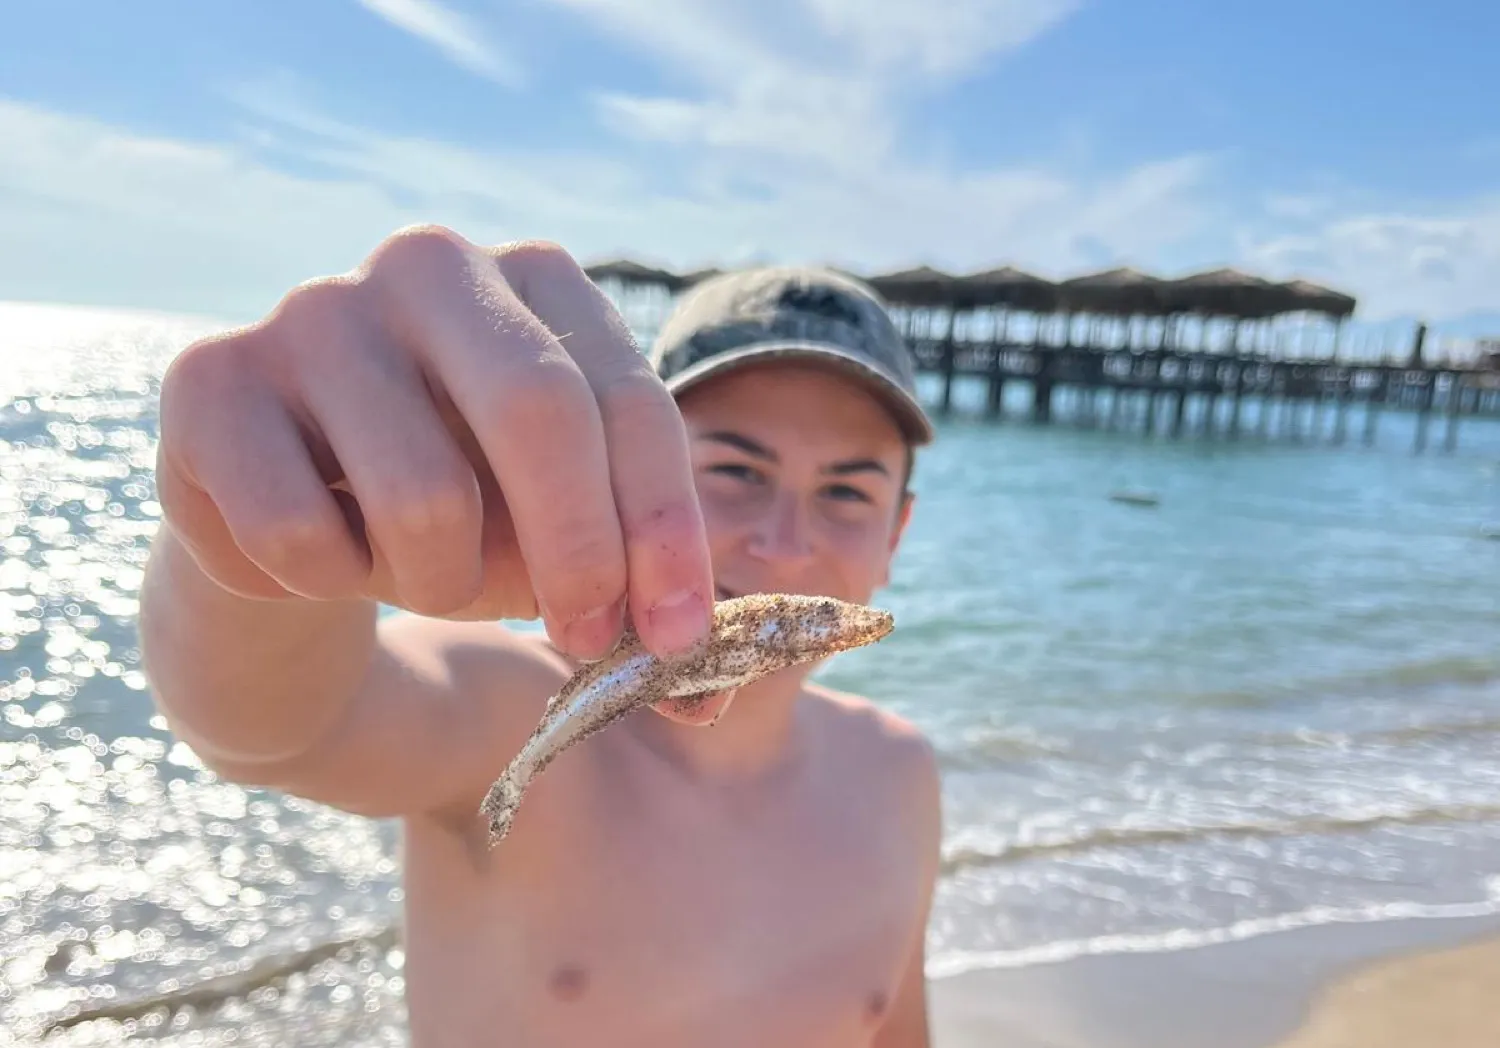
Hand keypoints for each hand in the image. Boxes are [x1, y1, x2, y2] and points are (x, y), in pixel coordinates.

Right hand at [155, 225, 717, 680]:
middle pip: (540, 412)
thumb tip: (708, 700)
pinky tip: (319, 555)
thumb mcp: (565, 539)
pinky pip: (301, 535)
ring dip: (439, 583)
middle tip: (586, 643)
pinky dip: (328, 585)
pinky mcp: (211, 379)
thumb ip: (639, 598)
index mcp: (539, 280)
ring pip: (424, 499)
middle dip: (579, 555)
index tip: (678, 640)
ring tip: (419, 571)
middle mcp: (430, 266)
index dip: (667, 529)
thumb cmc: (463, 516)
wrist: (297, 520)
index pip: (632, 403)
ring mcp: (313, 311)